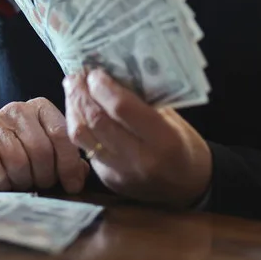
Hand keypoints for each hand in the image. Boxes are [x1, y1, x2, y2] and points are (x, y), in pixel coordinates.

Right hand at [0, 98, 89, 192]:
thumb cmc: (21, 149)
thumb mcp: (47, 147)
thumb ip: (66, 157)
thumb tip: (81, 173)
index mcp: (42, 108)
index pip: (61, 134)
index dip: (69, 164)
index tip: (72, 186)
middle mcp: (18, 109)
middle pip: (41, 150)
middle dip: (45, 176)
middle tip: (41, 185)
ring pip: (18, 161)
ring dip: (22, 181)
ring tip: (22, 182)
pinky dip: (1, 180)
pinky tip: (4, 181)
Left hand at [63, 69, 211, 206]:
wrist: (188, 187)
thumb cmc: (184, 145)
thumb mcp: (173, 119)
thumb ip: (144, 100)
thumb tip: (112, 73)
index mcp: (163, 141)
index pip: (122, 108)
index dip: (103, 87)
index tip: (95, 71)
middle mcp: (139, 160)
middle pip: (96, 121)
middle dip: (81, 93)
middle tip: (76, 75)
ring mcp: (120, 172)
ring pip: (82, 136)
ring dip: (73, 108)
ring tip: (72, 89)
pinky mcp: (107, 179)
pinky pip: (84, 148)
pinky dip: (79, 125)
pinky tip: (79, 110)